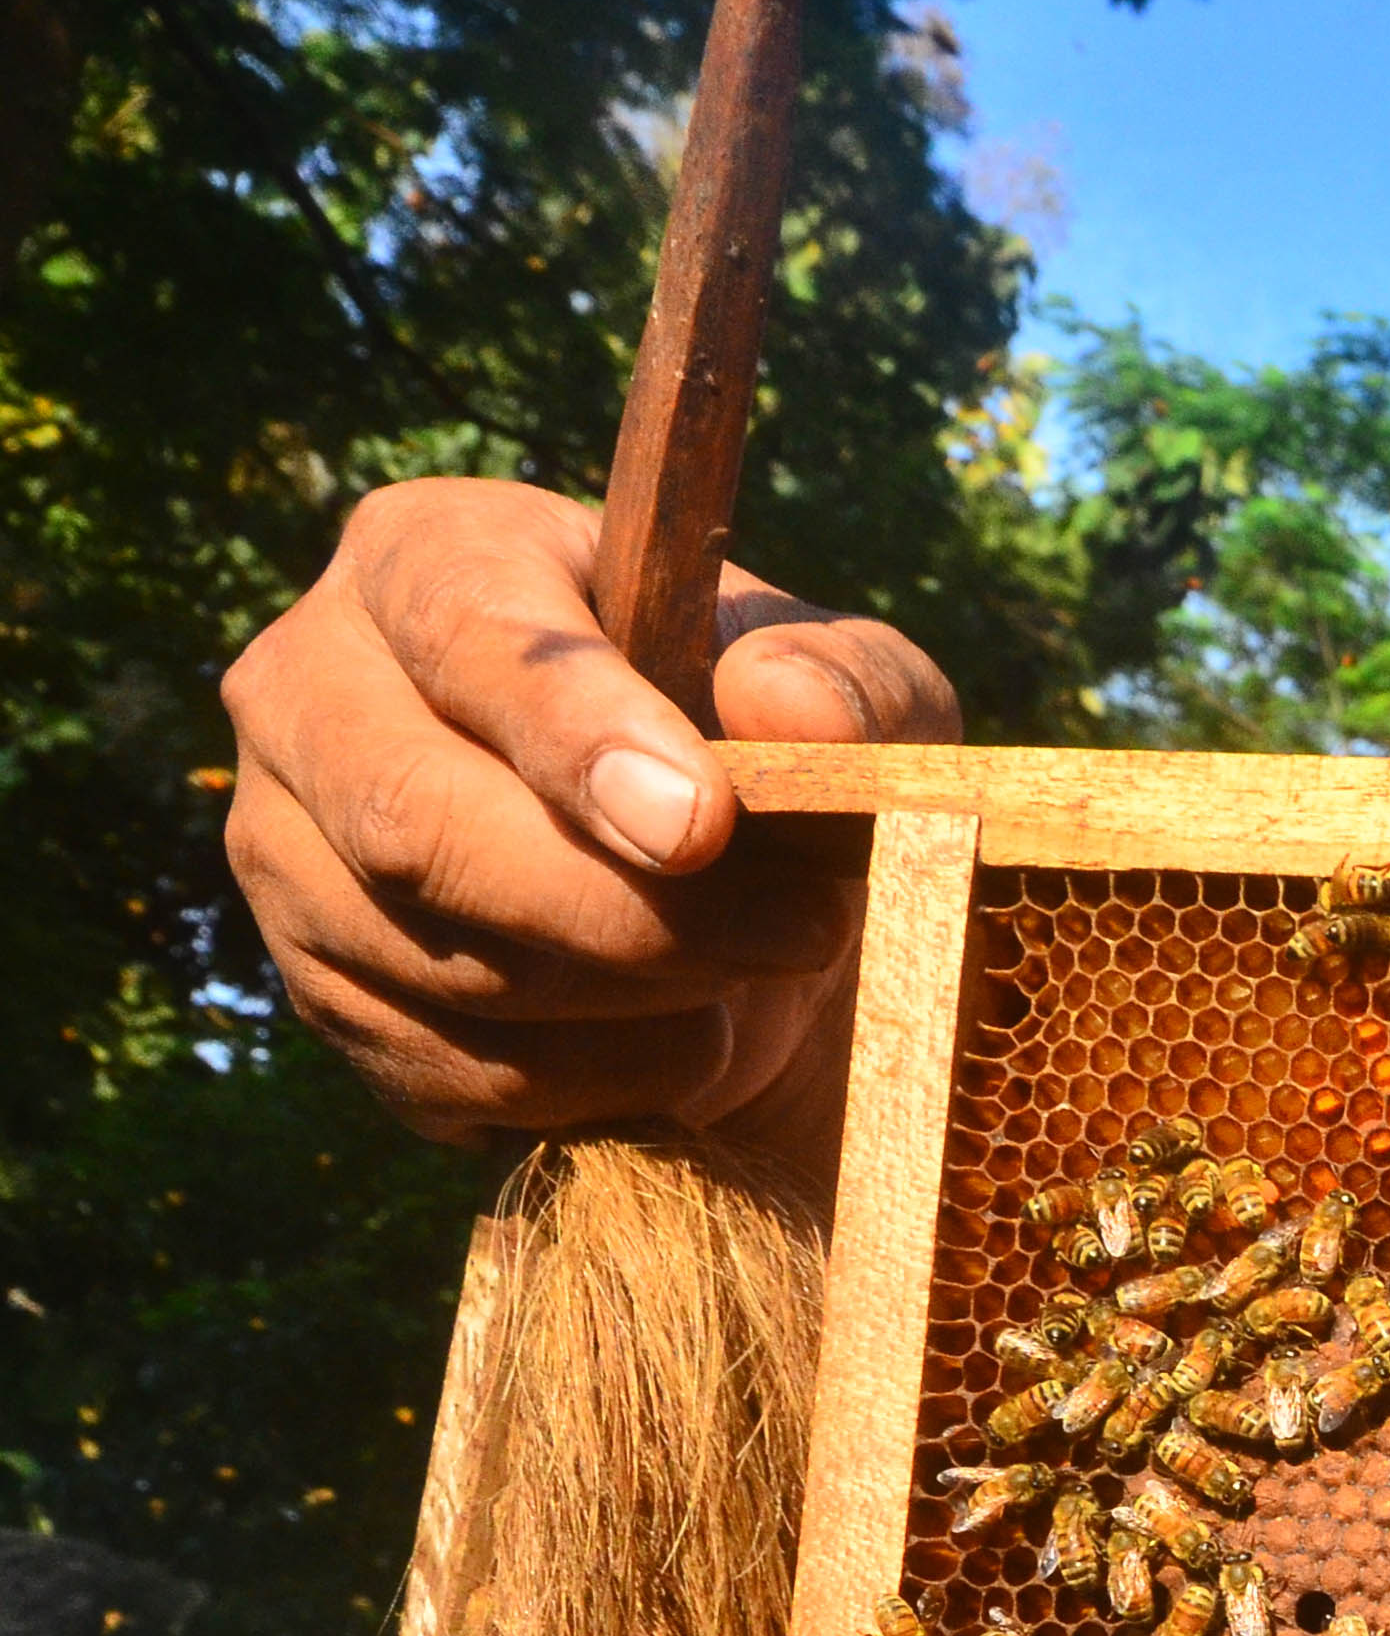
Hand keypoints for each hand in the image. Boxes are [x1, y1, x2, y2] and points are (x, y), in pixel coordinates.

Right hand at [222, 478, 956, 1172]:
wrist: (728, 905)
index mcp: (430, 555)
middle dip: (624, 908)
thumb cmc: (776, 755)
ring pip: (432, 957)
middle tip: (796, 935)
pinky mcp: (315, 986)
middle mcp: (312, 684)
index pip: (468, 629)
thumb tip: (790, 708)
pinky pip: (439, 1065)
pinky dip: (592, 1081)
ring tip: (747, 976)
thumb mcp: (859, 698)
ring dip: (631, 999)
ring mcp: (284, 843)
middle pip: (417, 818)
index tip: (705, 824)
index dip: (582, 733)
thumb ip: (849, 685)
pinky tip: (679, 1043)